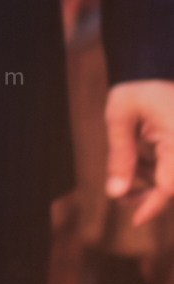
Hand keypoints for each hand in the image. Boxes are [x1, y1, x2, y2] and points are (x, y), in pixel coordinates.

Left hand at [106, 79, 173, 225]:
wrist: (157, 64)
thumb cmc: (140, 86)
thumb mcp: (121, 115)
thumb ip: (119, 153)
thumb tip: (115, 193)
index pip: (170, 183)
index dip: (153, 203)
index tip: (136, 219)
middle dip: (151, 195)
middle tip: (125, 203)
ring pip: (172, 176)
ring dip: (152, 180)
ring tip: (126, 179)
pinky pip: (172, 165)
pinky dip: (158, 166)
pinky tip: (137, 164)